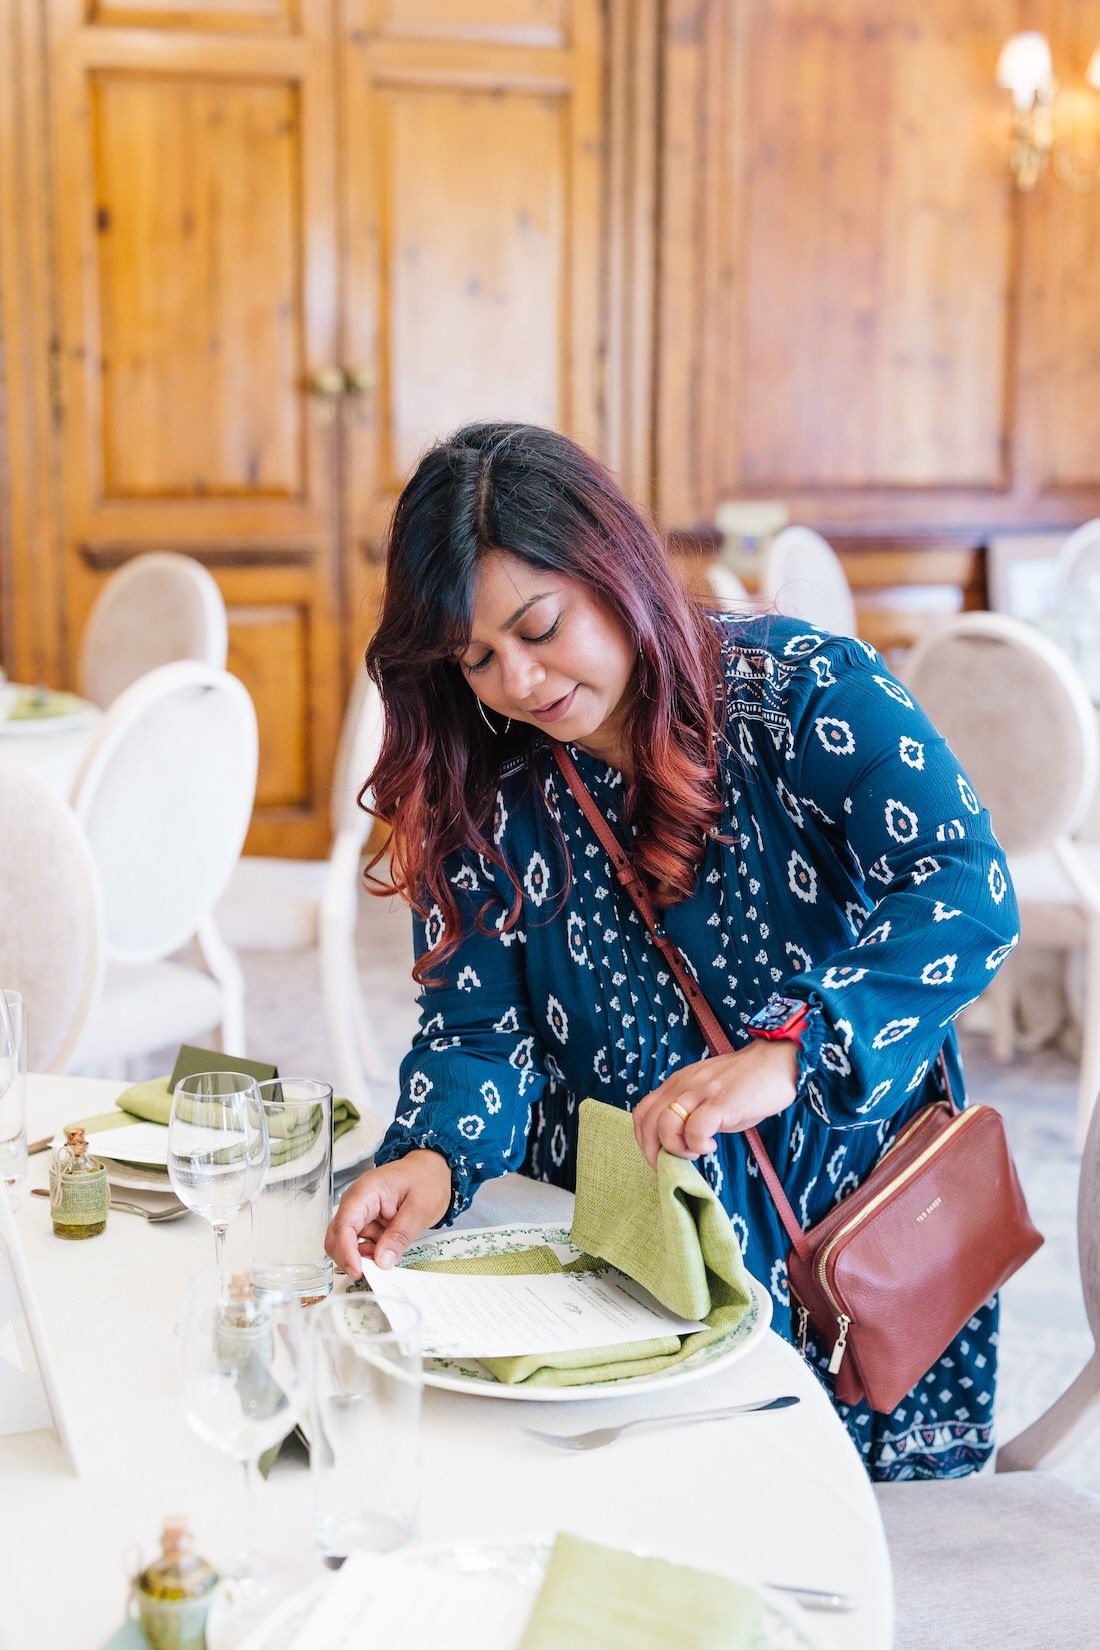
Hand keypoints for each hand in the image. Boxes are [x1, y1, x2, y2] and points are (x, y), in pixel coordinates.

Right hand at [325, 1149, 452, 1278]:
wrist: (433, 1169)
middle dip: (350, 1257)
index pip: (344, 1224)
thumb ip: (400, 1235)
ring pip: (347, 1243)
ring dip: (363, 1256)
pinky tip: (388, 1250)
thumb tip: (382, 1261)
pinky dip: (371, 1253)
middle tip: (372, 1272)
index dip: (346, 1251)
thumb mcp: (420, 1209)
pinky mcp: (367, 1222)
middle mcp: (356, 1202)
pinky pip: (361, 1243)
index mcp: (365, 1192)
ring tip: (388, 1255)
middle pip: (337, 1236)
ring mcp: (360, 1213)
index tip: (358, 1271)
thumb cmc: (426, 1180)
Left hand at [632, 1039, 799, 1170]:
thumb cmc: (745, 1084)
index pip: (642, 1113)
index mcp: (676, 1084)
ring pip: (666, 1124)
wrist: (776, 1062)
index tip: (660, 1158)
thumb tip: (678, 1146)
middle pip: (648, 1122)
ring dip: (676, 1147)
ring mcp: (701, 1092)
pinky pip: (696, 1127)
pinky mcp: (721, 1102)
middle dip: (654, 1152)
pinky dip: (698, 1144)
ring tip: (696, 1152)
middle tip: (674, 1166)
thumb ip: (689, 1114)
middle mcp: (682, 1085)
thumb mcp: (708, 1097)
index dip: (644, 1141)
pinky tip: (712, 1145)